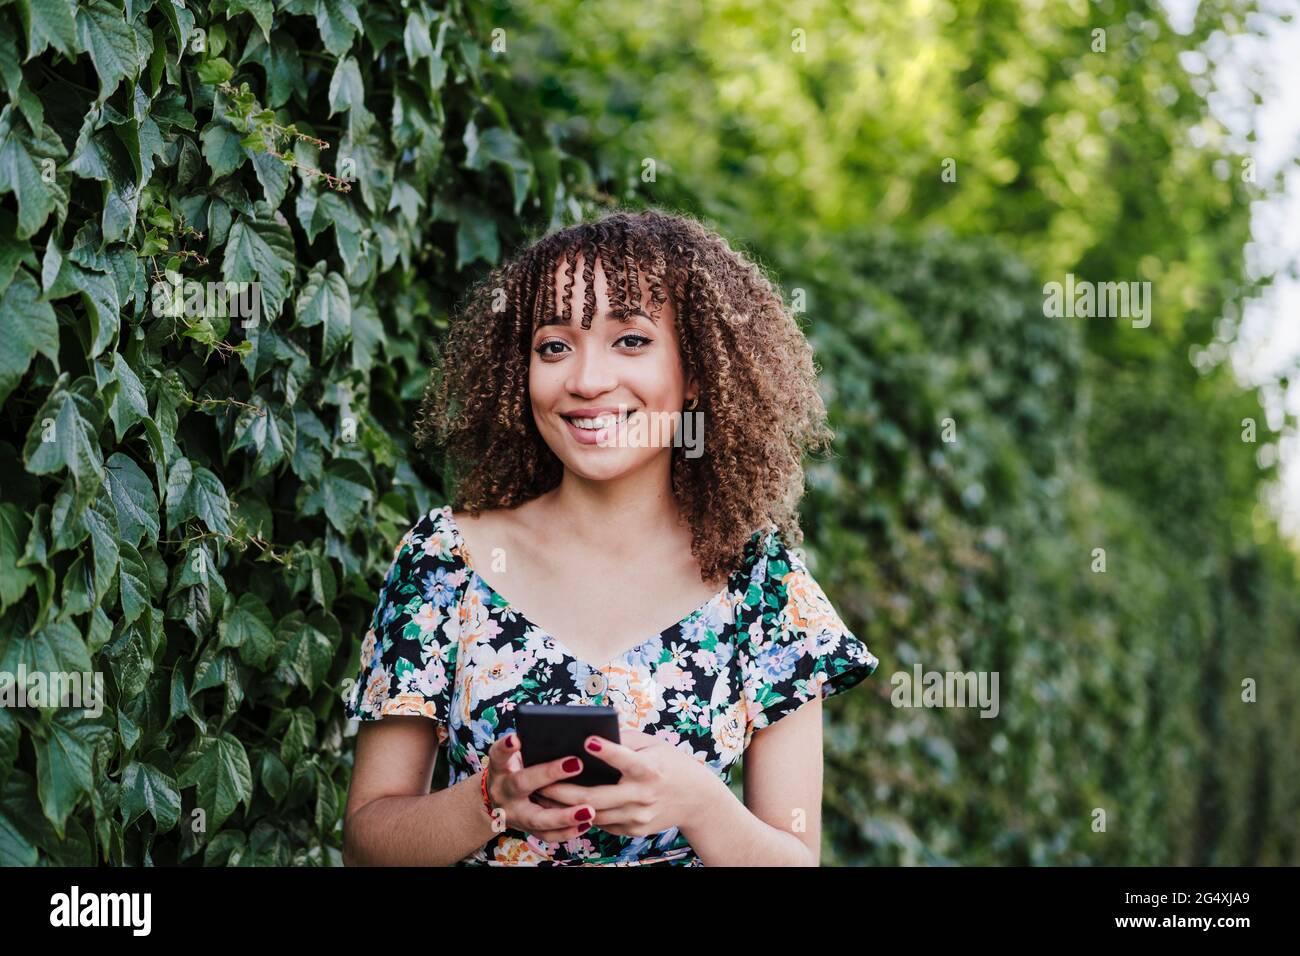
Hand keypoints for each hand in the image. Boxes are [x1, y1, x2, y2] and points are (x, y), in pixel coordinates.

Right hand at [483, 732, 594, 843]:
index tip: (517, 738)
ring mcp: (514, 814)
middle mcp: (503, 792)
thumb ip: (533, 746)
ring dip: (564, 816)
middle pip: (522, 784)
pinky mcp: (526, 830)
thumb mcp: (516, 756)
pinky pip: (547, 835)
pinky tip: (587, 823)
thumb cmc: (517, 768)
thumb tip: (566, 732)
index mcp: (499, 768)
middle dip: (549, 774)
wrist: (499, 800)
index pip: (499, 755)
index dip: (506, 747)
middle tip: (577, 764)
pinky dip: (567, 831)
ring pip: (537, 818)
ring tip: (589, 810)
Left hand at [535, 730, 716, 836]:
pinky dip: (583, 814)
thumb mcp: (652, 745)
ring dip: (565, 806)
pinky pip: (603, 823)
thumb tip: (591, 734)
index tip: (586, 740)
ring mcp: (638, 816)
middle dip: (563, 790)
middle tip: (539, 782)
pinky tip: (563, 807)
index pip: (625, 759)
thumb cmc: (669, 764)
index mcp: (649, 768)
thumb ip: (624, 739)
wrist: (697, 800)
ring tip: (542, 795)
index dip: (606, 750)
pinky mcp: (634, 830)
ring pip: (594, 814)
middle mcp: (643, 794)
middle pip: (596, 796)